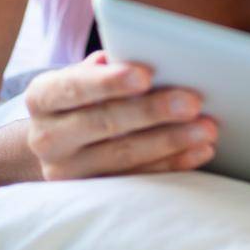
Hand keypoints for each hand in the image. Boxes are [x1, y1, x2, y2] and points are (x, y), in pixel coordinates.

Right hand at [25, 50, 217, 178]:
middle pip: (104, 122)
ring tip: (207, 128)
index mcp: (42, 98)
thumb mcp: (80, 77)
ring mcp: (67, 172)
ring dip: (171, 141)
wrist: (54, 144)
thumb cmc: (80, 98)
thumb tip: (138, 55)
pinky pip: (138, 180)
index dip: (110, 82)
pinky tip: (199, 151)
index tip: (146, 74)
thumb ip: (105, 66)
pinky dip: (172, 164)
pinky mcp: (92, 194)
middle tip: (194, 102)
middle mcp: (46, 138)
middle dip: (152, 111)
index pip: (74, 87)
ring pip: (124, 156)